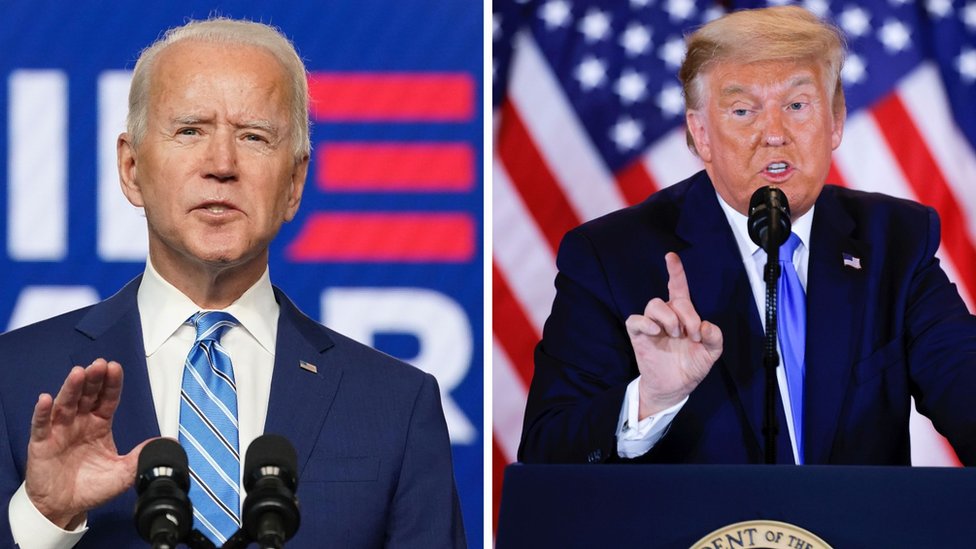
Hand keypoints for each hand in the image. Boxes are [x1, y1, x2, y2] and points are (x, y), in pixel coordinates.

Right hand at [24, 359, 150, 528]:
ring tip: (78, 373)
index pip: (108, 399)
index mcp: (99, 425)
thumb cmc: (91, 487)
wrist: (65, 507)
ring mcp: (60, 431)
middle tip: (100, 365)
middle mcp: (80, 423)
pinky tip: (46, 399)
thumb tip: (169, 443)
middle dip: (94, 379)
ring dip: (71, 388)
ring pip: (65, 404)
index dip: (112, 384)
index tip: (115, 368)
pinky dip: (42, 412)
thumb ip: (142, 456)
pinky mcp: (42, 444)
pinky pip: (41, 425)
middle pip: (87, 395)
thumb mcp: (123, 472)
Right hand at [625, 252, 722, 418]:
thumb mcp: (711, 354)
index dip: (675, 271)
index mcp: (683, 315)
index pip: (678, 287)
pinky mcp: (639, 335)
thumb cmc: (691, 366)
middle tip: (693, 336)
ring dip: (669, 318)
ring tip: (675, 335)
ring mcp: (651, 325)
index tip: (671, 256)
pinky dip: (645, 322)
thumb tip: (705, 326)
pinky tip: (656, 331)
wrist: (675, 388)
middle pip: (673, 300)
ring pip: (654, 304)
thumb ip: (715, 338)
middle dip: (688, 316)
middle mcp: (666, 316)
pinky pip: (635, 320)